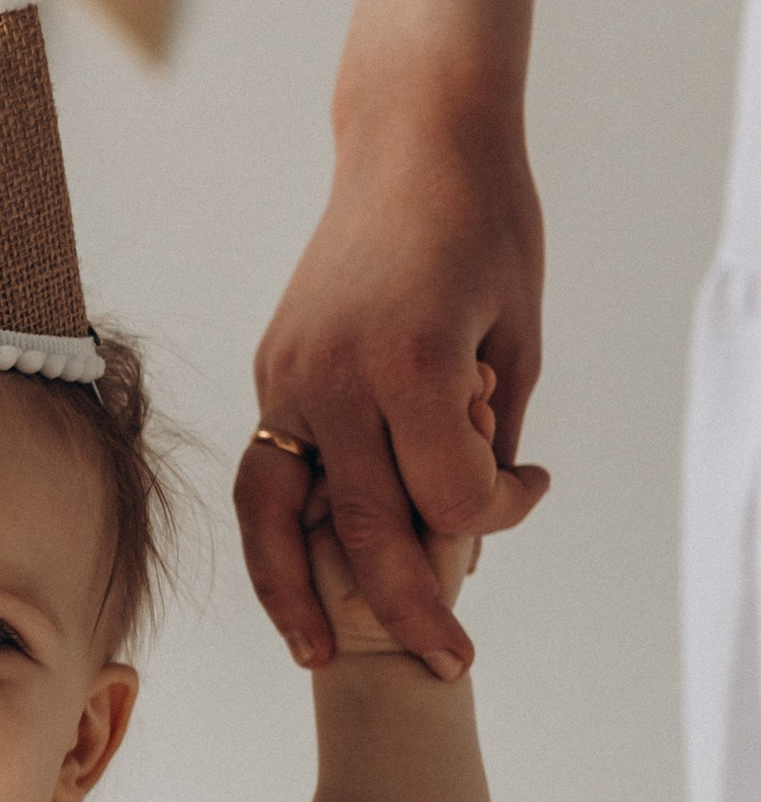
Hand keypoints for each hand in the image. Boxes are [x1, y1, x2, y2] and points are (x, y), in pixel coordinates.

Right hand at [245, 82, 549, 675]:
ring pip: (278, 516)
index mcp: (412, 365)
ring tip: (317, 654)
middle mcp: (336, 378)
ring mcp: (291, 376)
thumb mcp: (516, 332)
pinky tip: (300, 572)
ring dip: (296, 595)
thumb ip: (485, 432)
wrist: (413, 139)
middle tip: (445, 662)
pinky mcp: (272, 369)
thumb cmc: (486, 224)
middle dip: (409, 609)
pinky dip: (281, 531)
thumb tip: (467, 517)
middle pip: (366, 531)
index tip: (534, 487)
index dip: (502, 513)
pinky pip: (267, 470)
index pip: (452, 496)